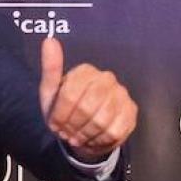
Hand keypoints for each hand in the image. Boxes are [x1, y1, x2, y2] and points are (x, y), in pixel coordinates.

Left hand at [38, 35, 137, 161]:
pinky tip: (93, 139)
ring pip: (101, 121)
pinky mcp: (131, 112)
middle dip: (73, 125)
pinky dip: (99, 140)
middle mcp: (106, 78)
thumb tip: (49, 40)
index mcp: (85, 71)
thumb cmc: (64, 111)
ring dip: (85, 134)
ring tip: (78, 136)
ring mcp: (121, 94)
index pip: (69, 94)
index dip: (60, 115)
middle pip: (86, 107)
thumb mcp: (51, 93)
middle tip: (67, 133)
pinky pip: (114, 131)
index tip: (55, 125)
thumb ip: (51, 68)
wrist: (82, 131)